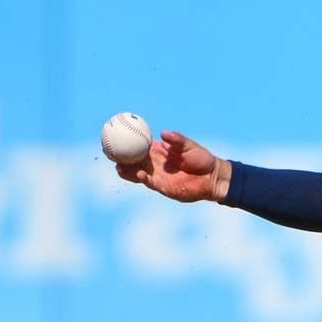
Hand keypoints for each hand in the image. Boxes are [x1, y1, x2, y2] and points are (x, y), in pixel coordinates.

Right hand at [115, 130, 229, 201]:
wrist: (213, 176)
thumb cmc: (201, 159)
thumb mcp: (189, 145)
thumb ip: (177, 140)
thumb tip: (164, 133)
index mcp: (158, 152)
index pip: (137, 147)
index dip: (125, 143)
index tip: (112, 138)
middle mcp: (154, 164)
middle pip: (131, 161)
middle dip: (119, 158)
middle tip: (108, 152)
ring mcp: (157, 176)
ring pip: (136, 174)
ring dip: (127, 171)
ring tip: (118, 167)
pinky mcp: (164, 188)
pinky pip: (150, 183)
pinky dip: (143, 179)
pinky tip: (138, 174)